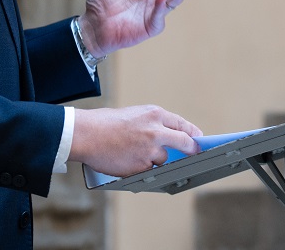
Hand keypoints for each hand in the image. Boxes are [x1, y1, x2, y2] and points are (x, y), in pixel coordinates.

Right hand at [70, 105, 202, 176]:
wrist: (86, 135)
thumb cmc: (105, 123)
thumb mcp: (134, 114)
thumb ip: (153, 123)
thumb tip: (167, 136)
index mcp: (154, 114)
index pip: (182, 125)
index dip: (192, 133)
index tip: (198, 139)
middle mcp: (156, 131)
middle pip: (184, 143)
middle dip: (191, 149)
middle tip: (193, 152)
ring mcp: (149, 150)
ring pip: (162, 158)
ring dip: (154, 158)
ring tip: (132, 151)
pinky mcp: (140, 166)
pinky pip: (147, 169)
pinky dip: (141, 167)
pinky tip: (127, 160)